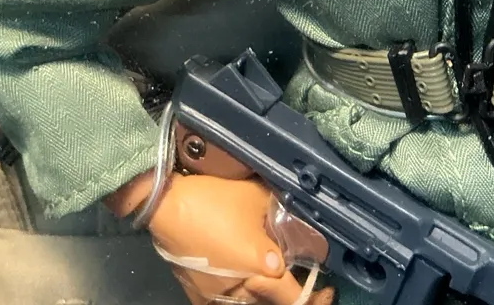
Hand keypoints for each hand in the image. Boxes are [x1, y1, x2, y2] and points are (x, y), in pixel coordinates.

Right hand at [108, 170, 331, 304]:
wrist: (166, 206)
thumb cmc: (215, 200)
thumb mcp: (258, 200)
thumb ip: (281, 220)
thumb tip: (299, 230)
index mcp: (259, 272)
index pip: (296, 298)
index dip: (317, 297)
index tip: (327, 288)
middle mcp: (240, 293)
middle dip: (292, 296)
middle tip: (305, 283)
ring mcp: (216, 299)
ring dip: (266, 297)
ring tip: (272, 278)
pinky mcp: (198, 297)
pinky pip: (229, 303)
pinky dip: (242, 296)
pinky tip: (246, 280)